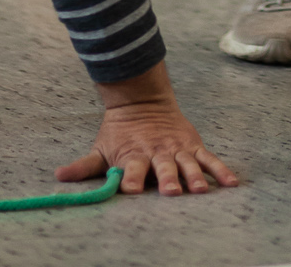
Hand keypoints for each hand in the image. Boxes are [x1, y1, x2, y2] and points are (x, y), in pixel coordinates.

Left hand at [56, 65, 236, 195]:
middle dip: (167, 179)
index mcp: (133, 155)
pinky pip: (208, 159)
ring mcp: (176, 148)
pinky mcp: (192, 145)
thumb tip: (58, 177)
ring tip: (200, 190)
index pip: (131, 169)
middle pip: (162, 167)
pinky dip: (220, 170)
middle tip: (171, 192)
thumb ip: (84, 166)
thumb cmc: (120, 132)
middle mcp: (156, 152)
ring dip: (194, 177)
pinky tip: (231, 183)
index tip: (132, 190)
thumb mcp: (101, 147)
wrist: (142, 99)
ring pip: (186, 164)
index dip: (131, 179)